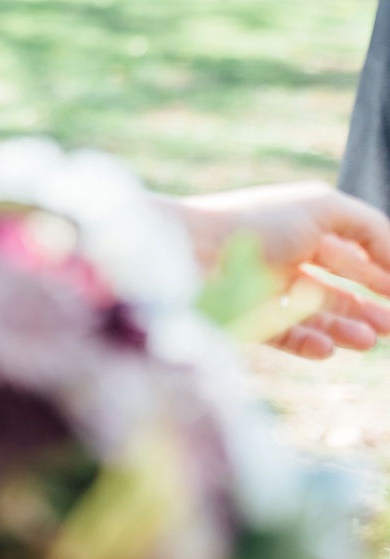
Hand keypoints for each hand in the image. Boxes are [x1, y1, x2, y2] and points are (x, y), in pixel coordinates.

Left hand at [171, 183, 389, 358]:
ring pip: (313, 317)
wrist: (188, 250)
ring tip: (369, 339)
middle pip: (334, 290)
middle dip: (368, 307)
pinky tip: (329, 348)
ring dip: (345, 329)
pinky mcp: (246, 317)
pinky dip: (309, 344)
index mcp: (297, 229)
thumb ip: (371, 229)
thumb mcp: (323, 209)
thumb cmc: (255, 222)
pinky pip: (284, 336)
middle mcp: (280, 259)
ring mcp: (263, 291)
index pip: (348, 254)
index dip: (378, 273)